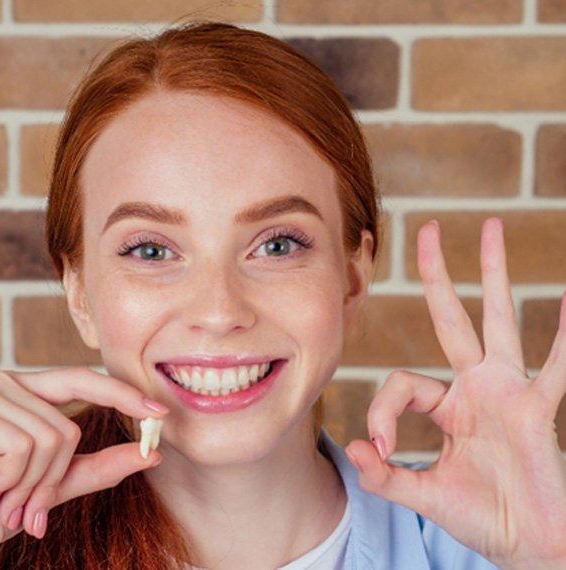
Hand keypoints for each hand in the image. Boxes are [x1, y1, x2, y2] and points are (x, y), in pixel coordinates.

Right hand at [0, 367, 166, 566]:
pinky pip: (22, 444)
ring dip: (31, 484)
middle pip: (68, 424)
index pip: (82, 379)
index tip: (160, 413)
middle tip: (29, 506)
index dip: (122, 394)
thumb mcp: (55, 485)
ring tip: (2, 496)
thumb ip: (100, 466)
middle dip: (54, 477)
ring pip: (49, 436)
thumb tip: (152, 453)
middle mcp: (2, 379)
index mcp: (23, 389)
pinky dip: (12, 479)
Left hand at [346, 218, 565, 568]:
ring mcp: (507, 391)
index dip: (381, 413)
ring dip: (493, 275)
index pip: (401, 383)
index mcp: (446, 405)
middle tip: (427, 228)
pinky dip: (562, 336)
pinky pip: (555, 367)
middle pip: (451, 318)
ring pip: (497, 321)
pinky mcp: (536, 409)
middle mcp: (475, 387)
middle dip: (439, 276)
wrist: (529, 546)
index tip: (378, 450)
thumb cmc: (482, 518)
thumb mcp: (424, 494)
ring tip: (492, 226)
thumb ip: (385, 476)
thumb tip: (351, 449)